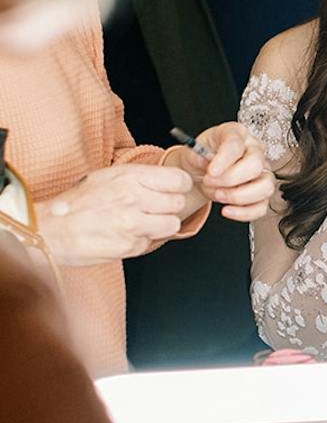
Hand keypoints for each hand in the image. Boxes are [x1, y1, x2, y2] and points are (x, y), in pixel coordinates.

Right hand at [40, 162, 192, 264]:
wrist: (51, 230)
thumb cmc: (76, 203)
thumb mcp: (106, 177)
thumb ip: (139, 179)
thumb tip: (167, 182)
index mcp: (129, 177)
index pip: (178, 179)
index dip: (179, 186)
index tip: (174, 189)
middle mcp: (134, 198)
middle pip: (178, 202)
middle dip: (169, 207)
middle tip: (152, 209)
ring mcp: (134, 224)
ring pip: (172, 224)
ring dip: (161, 225)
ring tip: (141, 223)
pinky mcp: (131, 245)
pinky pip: (152, 242)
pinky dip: (143, 240)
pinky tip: (125, 234)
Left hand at [164, 123, 273, 222]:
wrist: (201, 172)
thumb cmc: (201, 157)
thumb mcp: (193, 151)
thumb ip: (199, 156)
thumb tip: (207, 164)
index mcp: (237, 133)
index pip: (236, 144)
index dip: (224, 160)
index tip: (211, 172)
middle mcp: (254, 151)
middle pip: (256, 165)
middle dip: (230, 179)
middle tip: (210, 182)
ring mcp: (262, 172)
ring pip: (265, 187)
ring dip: (238, 196)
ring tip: (219, 195)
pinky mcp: (262, 193)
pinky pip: (261, 206)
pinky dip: (244, 212)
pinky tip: (227, 210)